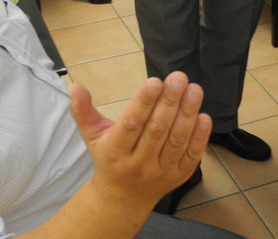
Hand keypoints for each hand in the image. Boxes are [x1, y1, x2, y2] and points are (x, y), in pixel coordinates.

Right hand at [69, 71, 210, 208]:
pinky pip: (191, 156)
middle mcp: (139, 163)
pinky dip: (199, 137)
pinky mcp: (179, 176)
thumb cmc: (109, 159)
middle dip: (169, 102)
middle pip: (156, 130)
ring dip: (187, 114)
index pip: (131, 125)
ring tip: (194, 90)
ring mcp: (161, 171)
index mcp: (116, 151)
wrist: (123, 198)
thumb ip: (83, 111)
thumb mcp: (92, 136)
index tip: (154, 81)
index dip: (143, 103)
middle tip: (178, 78)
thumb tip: (74, 87)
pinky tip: (204, 116)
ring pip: (176, 141)